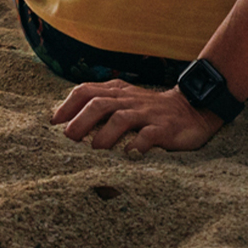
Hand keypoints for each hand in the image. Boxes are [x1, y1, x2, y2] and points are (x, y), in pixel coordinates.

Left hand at [51, 80, 223, 153]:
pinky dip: (135, 146)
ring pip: (121, 118)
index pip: (86, 91)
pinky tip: (127, 156)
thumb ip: (101, 105)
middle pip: (99, 103)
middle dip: (80, 121)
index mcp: (118, 92)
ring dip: (103, 135)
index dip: (67, 106)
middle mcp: (130, 100)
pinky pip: (148, 136)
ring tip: (95, 150)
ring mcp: (148, 114)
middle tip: (68, 139)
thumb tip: (67, 124)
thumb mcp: (126, 100)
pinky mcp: (165, 128)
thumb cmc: (151, 109)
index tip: (53, 123)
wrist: (194, 107)